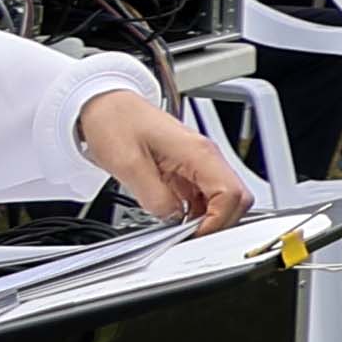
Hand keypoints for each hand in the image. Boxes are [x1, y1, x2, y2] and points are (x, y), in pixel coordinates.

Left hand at [72, 94, 252, 227]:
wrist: (104, 104)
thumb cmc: (115, 122)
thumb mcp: (127, 165)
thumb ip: (154, 197)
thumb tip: (172, 218)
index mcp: (198, 152)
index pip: (231, 194)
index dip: (217, 222)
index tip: (195, 236)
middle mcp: (205, 155)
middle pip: (237, 196)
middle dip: (220, 222)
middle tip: (191, 237)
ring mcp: (198, 161)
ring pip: (224, 197)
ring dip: (208, 218)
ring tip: (180, 230)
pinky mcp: (187, 167)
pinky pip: (204, 194)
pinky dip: (197, 211)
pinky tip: (176, 218)